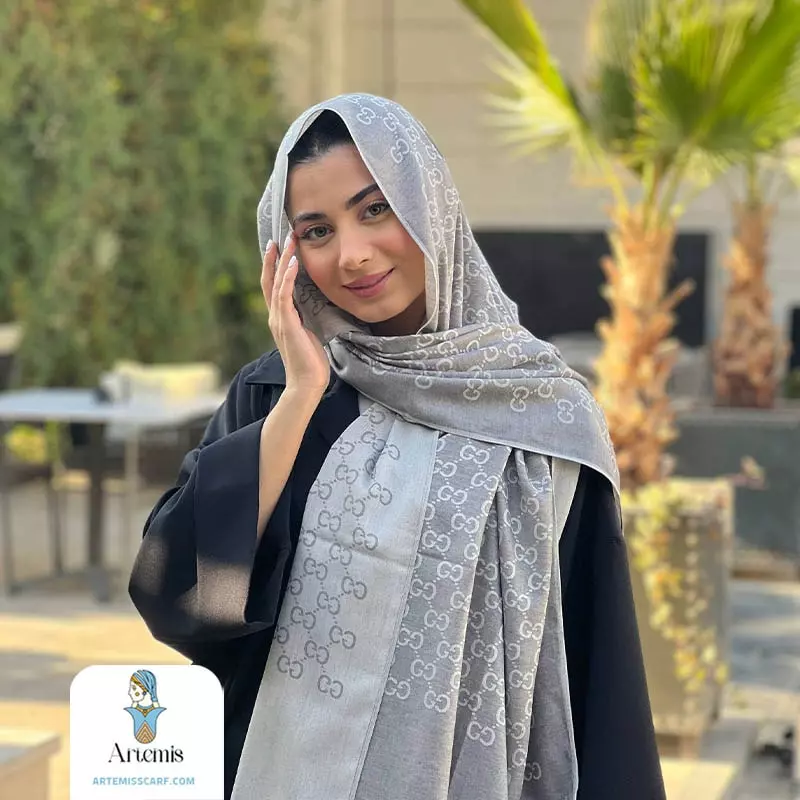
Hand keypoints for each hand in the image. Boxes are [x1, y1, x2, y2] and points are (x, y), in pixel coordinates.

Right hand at [261, 233, 329, 398]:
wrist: (306, 383)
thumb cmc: (310, 362)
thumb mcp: (308, 334)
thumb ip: (305, 320)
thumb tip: (312, 308)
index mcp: (280, 319)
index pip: (273, 287)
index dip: (273, 267)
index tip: (278, 249)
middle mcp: (275, 317)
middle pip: (269, 280)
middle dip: (274, 258)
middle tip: (279, 237)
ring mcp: (278, 320)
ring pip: (276, 283)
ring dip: (282, 261)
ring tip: (288, 242)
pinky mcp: (286, 324)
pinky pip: (284, 296)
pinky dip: (287, 278)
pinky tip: (292, 263)